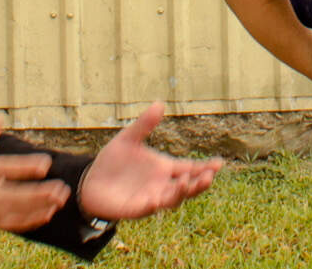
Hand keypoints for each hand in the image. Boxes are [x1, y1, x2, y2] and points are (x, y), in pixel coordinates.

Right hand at [0, 116, 70, 232]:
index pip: (6, 168)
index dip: (26, 167)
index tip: (45, 163)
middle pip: (15, 195)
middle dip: (40, 193)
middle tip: (60, 189)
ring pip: (14, 212)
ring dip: (38, 208)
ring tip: (57, 202)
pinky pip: (9, 224)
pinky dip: (28, 221)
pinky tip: (44, 215)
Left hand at [77, 101, 222, 220]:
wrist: (91, 181)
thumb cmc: (113, 162)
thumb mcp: (129, 139)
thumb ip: (144, 124)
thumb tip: (160, 103)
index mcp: (164, 168)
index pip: (190, 167)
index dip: (206, 167)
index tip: (219, 163)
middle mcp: (162, 184)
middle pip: (188, 186)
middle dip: (200, 183)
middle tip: (209, 176)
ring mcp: (152, 197)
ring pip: (173, 198)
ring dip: (181, 192)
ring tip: (186, 181)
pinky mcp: (137, 208)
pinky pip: (149, 208)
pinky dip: (154, 204)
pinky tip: (157, 198)